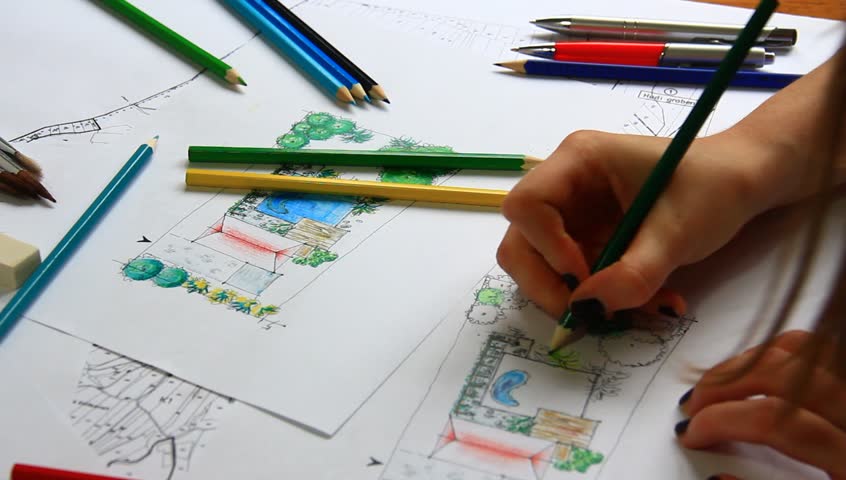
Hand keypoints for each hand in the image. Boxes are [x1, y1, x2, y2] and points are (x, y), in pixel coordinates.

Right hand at [497, 129, 774, 325]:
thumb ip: (634, 273)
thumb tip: (588, 309)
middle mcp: (563, 186)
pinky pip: (572, 280)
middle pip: (520, 243)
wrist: (740, 184)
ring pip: (540, 268)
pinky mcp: (584, 241)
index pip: (526, 205)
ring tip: (635, 310)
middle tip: (591, 315)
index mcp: (579, 161)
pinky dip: (600, 300)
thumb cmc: (713, 188)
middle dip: (549, 285)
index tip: (584, 276)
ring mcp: (571, 216)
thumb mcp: (678, 232)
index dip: (545, 247)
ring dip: (578, 299)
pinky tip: (642, 303)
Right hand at [677, 330, 845, 478]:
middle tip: (694, 404)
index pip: (778, 422)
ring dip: (749, 361)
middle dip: (726, 384)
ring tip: (718, 382)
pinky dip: (782, 350)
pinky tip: (759, 368)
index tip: (692, 434)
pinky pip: (822, 349)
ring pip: (802, 350)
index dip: (724, 422)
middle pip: (784, 375)